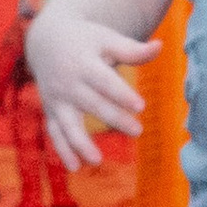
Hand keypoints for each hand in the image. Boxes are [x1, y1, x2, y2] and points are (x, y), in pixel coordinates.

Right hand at [25, 7, 151, 169]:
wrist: (46, 40)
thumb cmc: (85, 40)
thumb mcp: (106, 39)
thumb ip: (132, 49)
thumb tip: (160, 46)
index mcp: (83, 64)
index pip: (103, 81)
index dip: (121, 94)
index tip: (140, 106)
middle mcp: (67, 83)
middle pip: (91, 103)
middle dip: (113, 118)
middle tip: (137, 131)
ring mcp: (56, 99)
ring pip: (67, 123)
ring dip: (80, 142)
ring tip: (97, 160)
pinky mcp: (51, 110)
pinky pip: (54, 132)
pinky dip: (62, 150)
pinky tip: (76, 168)